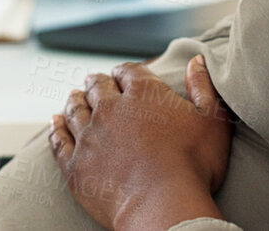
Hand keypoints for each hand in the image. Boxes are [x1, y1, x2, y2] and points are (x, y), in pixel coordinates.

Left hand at [50, 56, 232, 230]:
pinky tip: (55, 123)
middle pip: (98, 87)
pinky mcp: (75, 164)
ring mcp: (89, 136)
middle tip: (94, 82)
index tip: (122, 74)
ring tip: (74, 97)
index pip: (128, 71)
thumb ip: (204, 87)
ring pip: (76, 109)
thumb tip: (196, 60)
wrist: (163, 207)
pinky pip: (59, 140)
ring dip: (75, 100)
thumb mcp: (212, 121)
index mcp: (143, 93)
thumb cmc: (193, 165)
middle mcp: (110, 108)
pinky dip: (56, 128)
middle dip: (97, 83)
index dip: (125, 72)